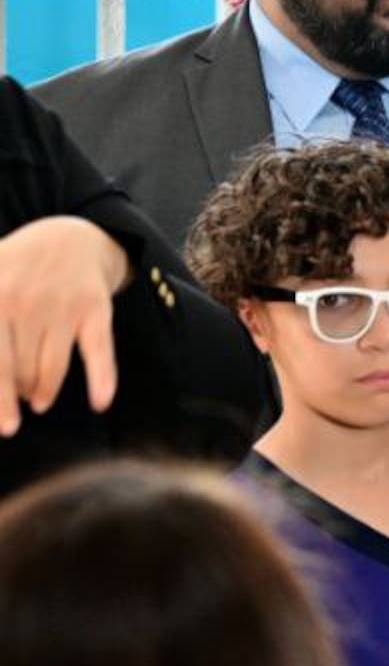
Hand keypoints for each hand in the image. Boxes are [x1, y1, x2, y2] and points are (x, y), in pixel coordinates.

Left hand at [0, 215, 128, 435]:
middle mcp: (27, 302)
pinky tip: (100, 401)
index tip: (5, 427)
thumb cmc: (16, 268)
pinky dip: (102, 378)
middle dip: (19, 394)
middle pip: (20, 369)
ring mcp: (63, 307)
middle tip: (19, 402)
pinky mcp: (95, 310)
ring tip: (40, 401)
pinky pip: (98, 352)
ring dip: (46, 392)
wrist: (69, 239)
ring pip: (52, 368)